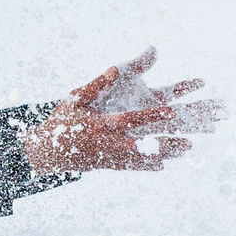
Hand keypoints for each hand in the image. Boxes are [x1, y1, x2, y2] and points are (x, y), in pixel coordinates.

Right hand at [21, 48, 223, 176]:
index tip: (172, 110)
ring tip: (185, 150)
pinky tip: (162, 165)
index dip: (153, 115)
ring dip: (165, 155)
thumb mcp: (75, 98)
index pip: (133, 119)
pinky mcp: (106, 165)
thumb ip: (97, 84)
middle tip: (191, 142)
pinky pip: (130, 167)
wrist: (45, 152)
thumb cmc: (61, 121)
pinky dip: (146, 166)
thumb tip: (116, 68)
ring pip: (142, 159)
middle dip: (168, 144)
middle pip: (144, 145)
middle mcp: (109, 143)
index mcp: (102, 124)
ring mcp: (109, 157)